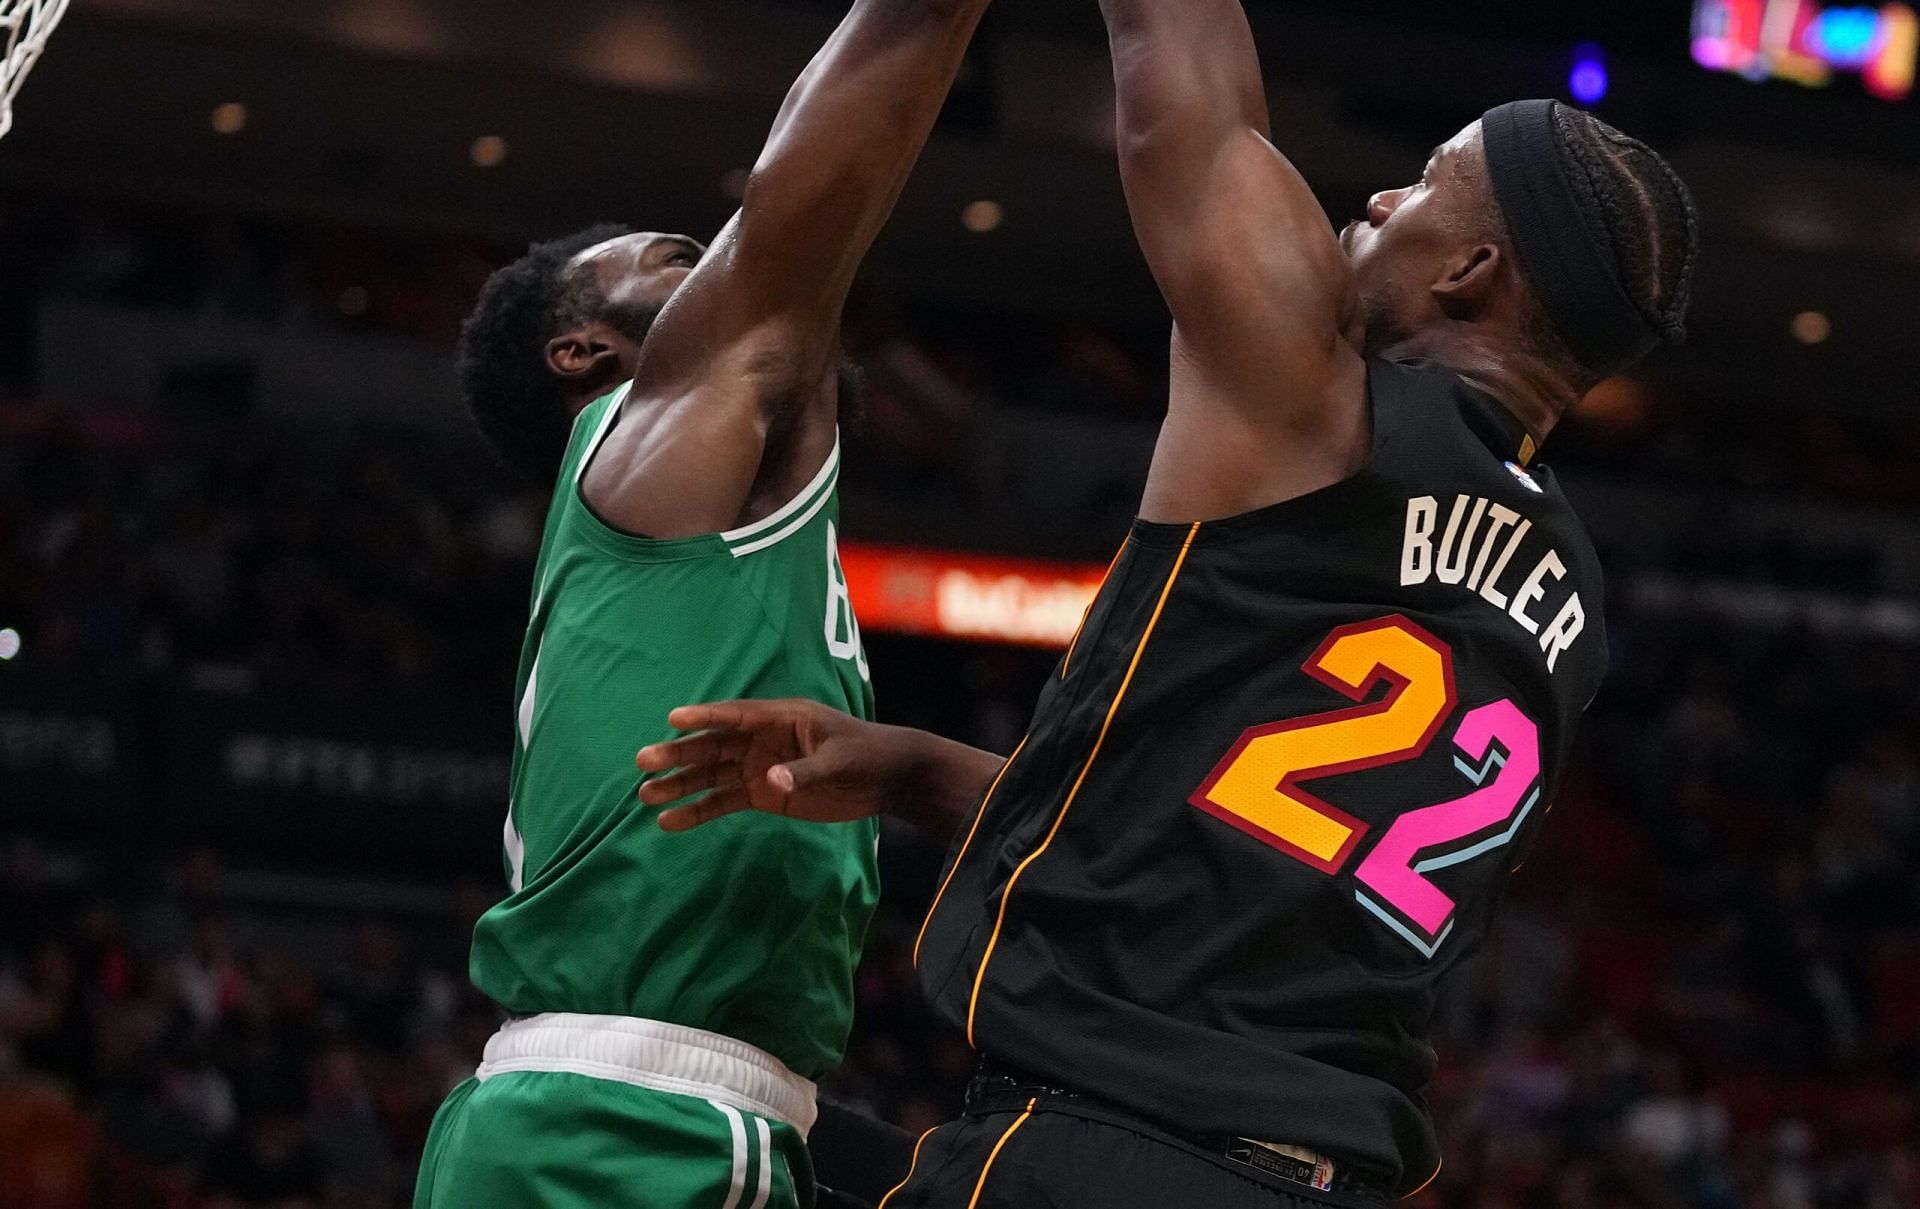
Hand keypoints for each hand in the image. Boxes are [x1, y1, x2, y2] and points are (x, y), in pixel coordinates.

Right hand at [637, 700, 909, 831]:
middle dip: (678, 754)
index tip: (673, 719)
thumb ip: (804, 771)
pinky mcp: (762, 793)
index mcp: (780, 719)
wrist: (885, 779)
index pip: (735, 715)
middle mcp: (761, 740)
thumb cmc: (865, 755)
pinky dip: (697, 812)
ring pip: (710, 775)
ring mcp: (758, 767)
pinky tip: (670, 822)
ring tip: (645, 795)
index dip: (705, 717)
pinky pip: (723, 801)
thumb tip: (770, 780)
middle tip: (643, 762)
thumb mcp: (838, 762)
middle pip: (712, 746)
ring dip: (679, 784)